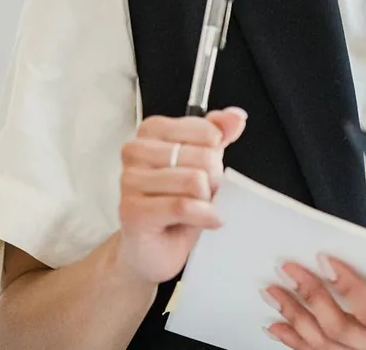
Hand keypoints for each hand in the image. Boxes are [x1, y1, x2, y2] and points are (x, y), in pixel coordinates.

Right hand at [114, 108, 247, 283]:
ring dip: (205, 200)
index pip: (206, 129)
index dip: (216, 153)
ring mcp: (129, 181)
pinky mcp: (132, 210)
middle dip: (212, 180)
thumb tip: (236, 117)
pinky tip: (204, 220)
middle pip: (204, 157)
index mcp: (152, 131)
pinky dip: (203, 216)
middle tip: (199, 195)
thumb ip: (219, 134)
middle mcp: (135, 151)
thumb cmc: (178, 204)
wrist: (154, 249)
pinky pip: (183, 206)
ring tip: (195, 208)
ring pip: (194, 181)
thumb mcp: (204, 164)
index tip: (206, 168)